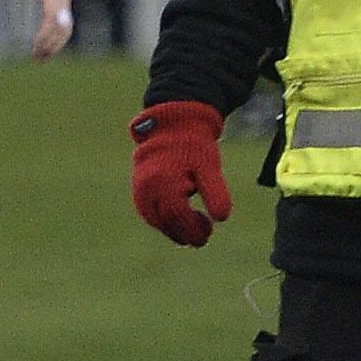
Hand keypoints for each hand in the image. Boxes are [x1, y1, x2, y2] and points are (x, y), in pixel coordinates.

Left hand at [0, 0, 74, 59]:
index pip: (52, 17)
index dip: (46, 34)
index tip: (35, 45)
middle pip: (62, 28)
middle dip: (51, 45)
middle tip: (35, 59)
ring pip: (66, 29)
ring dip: (56, 45)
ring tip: (41, 59)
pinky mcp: (61, 1)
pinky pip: (64, 24)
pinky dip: (59, 39)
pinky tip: (48, 49)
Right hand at [128, 101, 228, 247]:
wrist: (170, 128)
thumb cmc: (193, 147)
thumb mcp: (209, 167)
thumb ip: (215, 192)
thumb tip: (221, 219)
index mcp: (164, 182)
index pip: (178, 217)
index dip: (194, 228)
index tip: (209, 227)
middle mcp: (147, 189)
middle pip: (166, 223)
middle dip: (186, 232)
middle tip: (205, 232)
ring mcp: (140, 192)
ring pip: (157, 222)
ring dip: (176, 229)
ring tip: (194, 222)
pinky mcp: (138, 193)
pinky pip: (151, 214)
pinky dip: (166, 220)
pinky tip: (181, 216)